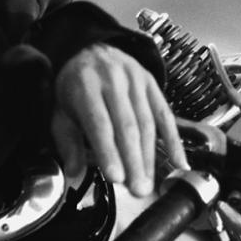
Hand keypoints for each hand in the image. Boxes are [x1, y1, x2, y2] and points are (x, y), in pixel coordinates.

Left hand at [50, 44, 186, 197]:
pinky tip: (179, 163)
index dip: (108, 151)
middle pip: (127, 125)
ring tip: (148, 183)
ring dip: (149, 157)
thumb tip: (74, 173)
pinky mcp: (152, 84)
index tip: (116, 178)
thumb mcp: (60, 111)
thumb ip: (67, 142)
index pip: (99, 123)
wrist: (92, 50)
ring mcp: (136, 80)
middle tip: (137, 190)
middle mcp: (113, 80)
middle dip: (133, 161)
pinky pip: (166, 115)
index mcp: (85, 87)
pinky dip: (174, 141)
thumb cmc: (75, 87)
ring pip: (147, 123)